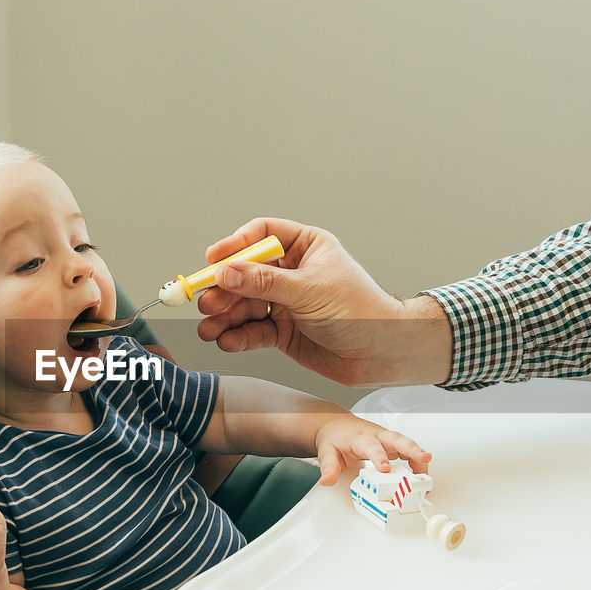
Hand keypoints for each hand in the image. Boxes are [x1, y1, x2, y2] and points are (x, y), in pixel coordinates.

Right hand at [195, 217, 452, 386]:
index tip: (213, 258)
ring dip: (225, 316)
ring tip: (209, 328)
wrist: (383, 354)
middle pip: (246, 274)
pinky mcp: (284, 332)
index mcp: (306, 247)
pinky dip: (238, 336)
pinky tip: (227, 341)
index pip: (263, 235)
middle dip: (224, 289)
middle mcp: (294, 273)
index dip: (236, 245)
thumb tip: (225, 272)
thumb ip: (265, 283)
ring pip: (246, 305)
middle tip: (206, 302)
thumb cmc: (362, 312)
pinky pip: (254, 331)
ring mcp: (287, 303)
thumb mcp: (310, 291)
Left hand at [315, 416, 430, 485]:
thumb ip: (328, 467)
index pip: (371, 446)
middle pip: (397, 439)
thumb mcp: (327, 452)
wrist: (337, 426)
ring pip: (406, 444)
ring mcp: (387, 439)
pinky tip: (422, 476)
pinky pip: (408, 451)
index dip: (379, 457)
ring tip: (426, 476)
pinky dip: (417, 462)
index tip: (385, 468)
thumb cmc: (335, 438)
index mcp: (361, 438)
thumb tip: (327, 480)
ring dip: (419, 457)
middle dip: (412, 449)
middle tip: (424, 458)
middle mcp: (377, 436)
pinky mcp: (393, 445)